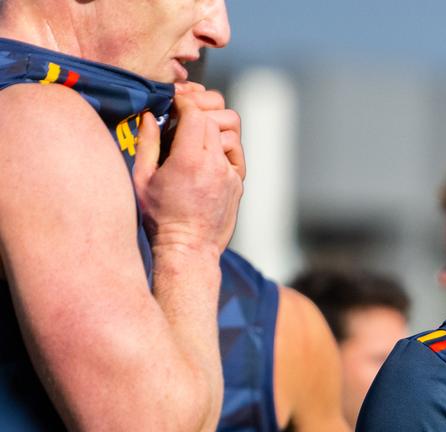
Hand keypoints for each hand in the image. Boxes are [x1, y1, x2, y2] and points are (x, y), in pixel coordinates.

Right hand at [132, 90, 243, 254]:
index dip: (184, 102)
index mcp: (188, 160)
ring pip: (232, 131)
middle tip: (184, 113)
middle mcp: (214, 164)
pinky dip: (224, 144)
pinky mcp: (238, 182)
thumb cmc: (160, 218)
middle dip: (199, 109)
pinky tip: (207, 151)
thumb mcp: (142, 179)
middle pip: (215, 117)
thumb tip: (149, 116)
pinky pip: (236, 152)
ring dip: (214, 126)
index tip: (173, 103)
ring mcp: (230, 173)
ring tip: (196, 132)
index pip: (196, 113)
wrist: (188, 249)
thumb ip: (147, 143)